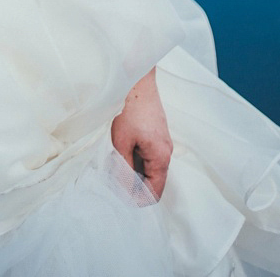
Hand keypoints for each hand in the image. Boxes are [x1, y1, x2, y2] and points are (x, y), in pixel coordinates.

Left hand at [110, 68, 172, 199]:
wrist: (137, 79)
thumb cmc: (129, 108)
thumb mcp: (121, 142)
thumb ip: (122, 168)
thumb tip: (122, 189)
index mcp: (161, 157)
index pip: (154, 192)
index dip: (138, 200)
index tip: (120, 199)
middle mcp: (166, 152)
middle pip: (153, 181)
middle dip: (135, 186)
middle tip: (114, 184)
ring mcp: (163, 141)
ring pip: (150, 167)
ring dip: (135, 171)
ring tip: (115, 167)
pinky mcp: (157, 133)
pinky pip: (149, 154)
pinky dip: (137, 158)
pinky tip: (122, 152)